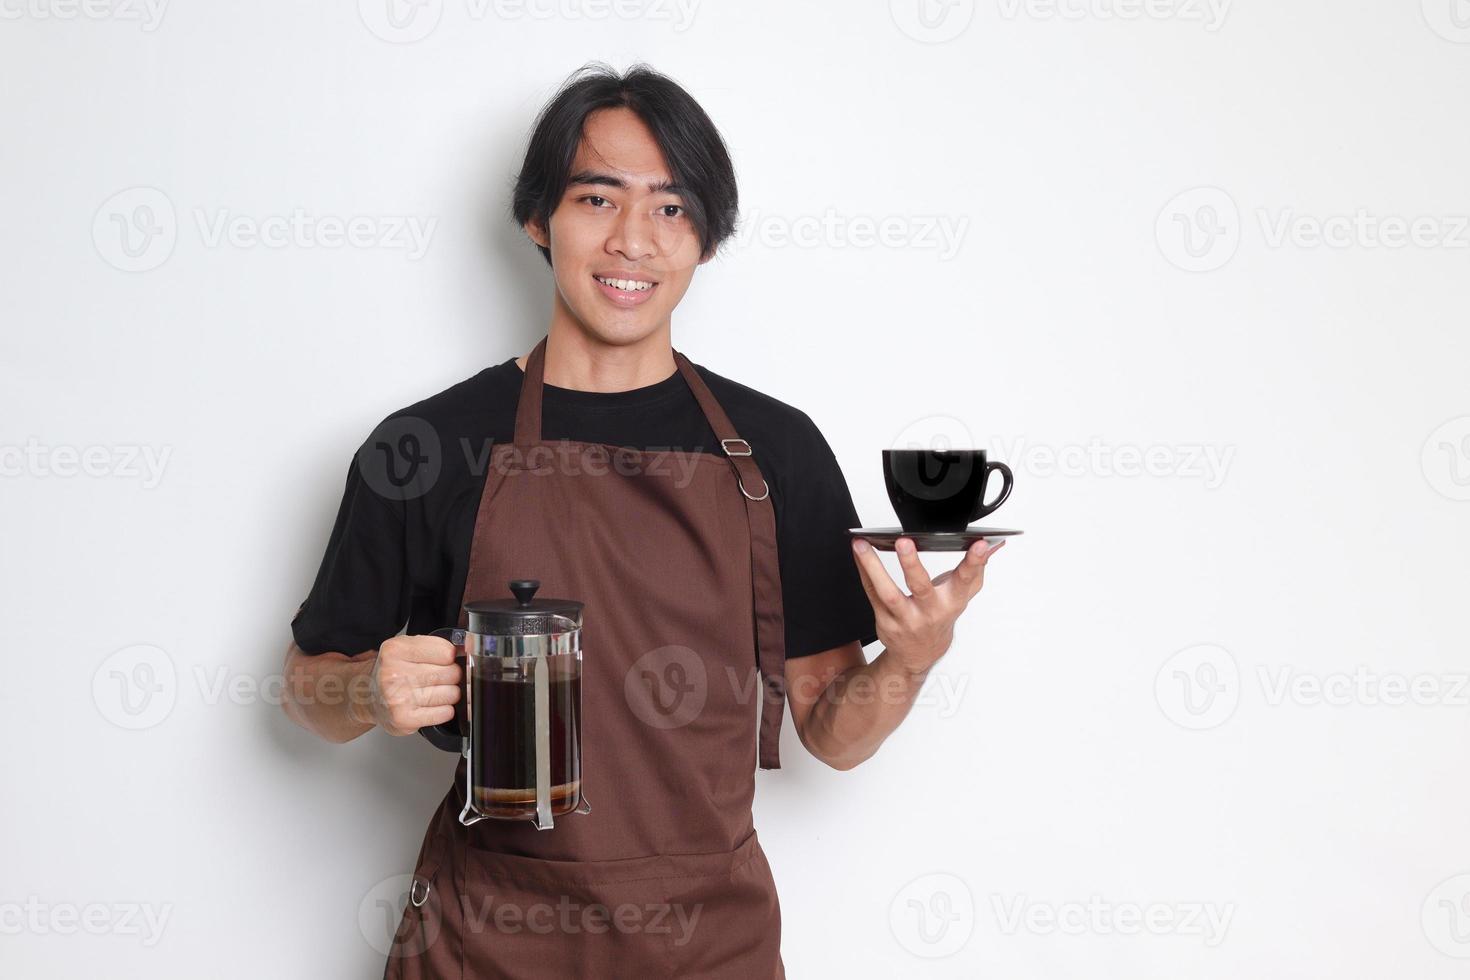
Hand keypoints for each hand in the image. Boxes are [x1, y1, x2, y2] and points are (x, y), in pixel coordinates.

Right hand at [362, 634, 461, 735]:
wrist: (367, 697)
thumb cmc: (392, 672)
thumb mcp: (405, 647)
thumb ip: (434, 644)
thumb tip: (467, 647)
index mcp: (396, 651)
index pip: (447, 652)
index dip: (449, 657)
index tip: (443, 661)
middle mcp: (394, 674)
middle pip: (451, 673)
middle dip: (450, 676)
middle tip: (436, 678)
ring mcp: (399, 698)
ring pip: (452, 694)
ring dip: (448, 694)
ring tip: (431, 692)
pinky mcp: (405, 719)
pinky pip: (445, 713)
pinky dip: (443, 710)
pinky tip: (430, 705)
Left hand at [850, 536, 1003, 675]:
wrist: (919, 654)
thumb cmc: (941, 617)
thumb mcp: (962, 595)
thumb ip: (976, 569)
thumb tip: (994, 545)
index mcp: (952, 602)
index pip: (966, 580)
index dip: (975, 563)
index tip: (980, 544)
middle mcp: (929, 612)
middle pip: (921, 587)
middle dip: (912, 564)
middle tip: (904, 541)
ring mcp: (905, 619)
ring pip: (887, 592)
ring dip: (873, 567)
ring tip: (862, 545)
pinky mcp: (885, 621)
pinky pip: (871, 593)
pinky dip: (863, 572)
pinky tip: (858, 553)